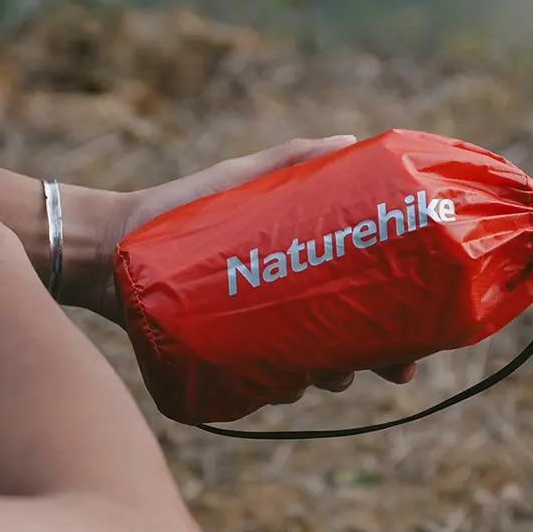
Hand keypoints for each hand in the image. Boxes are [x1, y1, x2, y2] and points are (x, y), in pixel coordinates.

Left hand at [83, 136, 416, 395]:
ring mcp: (257, 338)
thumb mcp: (242, 179)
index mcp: (303, 271)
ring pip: (311, 371)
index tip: (421, 341)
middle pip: (349, 344)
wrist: (111, 246)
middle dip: (375, 361)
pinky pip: (263, 385)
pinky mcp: (225, 361)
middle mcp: (286, 308)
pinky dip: (281, 389)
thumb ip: (295, 158)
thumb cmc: (181, 207)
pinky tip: (283, 384)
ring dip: (330, 378)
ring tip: (327, 372)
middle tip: (390, 368)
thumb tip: (354, 142)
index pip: (364, 300)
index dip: (399, 325)